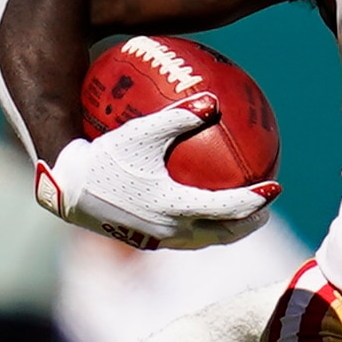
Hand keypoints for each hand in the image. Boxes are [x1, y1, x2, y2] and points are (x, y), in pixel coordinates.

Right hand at [35, 103, 278, 249]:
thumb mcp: (142, 131)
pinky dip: (199, 227)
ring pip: (202, 240)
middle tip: (265, 209)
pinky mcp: (141, 239)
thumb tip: (213, 101)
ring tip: (239, 216)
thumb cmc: (102, 155)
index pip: (230, 209)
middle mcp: (170, 229)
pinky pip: (181, 236)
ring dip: (225, 230)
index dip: (257, 200)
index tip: (275, 187)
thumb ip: (179, 117)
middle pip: (223, 235)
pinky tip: (194, 208)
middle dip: (249, 223)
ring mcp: (156, 238)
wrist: (65, 189)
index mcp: (175, 206)